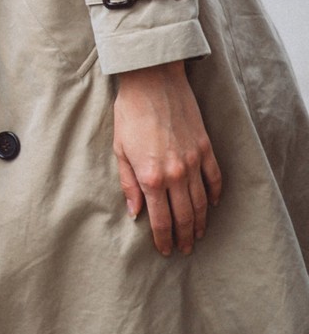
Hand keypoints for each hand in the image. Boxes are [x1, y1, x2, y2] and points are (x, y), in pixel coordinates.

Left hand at [113, 60, 221, 255]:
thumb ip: (128, 184)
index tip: (165, 250)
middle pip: (183, 215)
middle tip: (184, 250)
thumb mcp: (119, 150)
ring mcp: (194, 162)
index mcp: (151, 176)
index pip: (160, 218)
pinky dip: (214, 194)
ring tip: (197, 235)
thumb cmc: (129, 114)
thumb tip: (135, 212)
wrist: (153, 83)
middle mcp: (175, 173)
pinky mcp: (206, 148)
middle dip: (183, 236)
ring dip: (200, 222)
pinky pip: (214, 179)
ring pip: (201, 202)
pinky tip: (211, 205)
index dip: (162, 238)